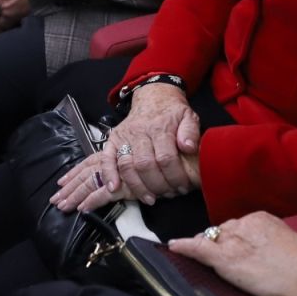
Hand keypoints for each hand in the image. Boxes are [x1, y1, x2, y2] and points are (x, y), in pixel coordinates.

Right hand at [50, 84, 201, 208]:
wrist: (154, 98)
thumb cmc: (172, 112)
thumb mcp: (188, 116)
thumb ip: (191, 132)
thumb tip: (189, 147)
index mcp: (160, 127)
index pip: (166, 157)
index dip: (174, 176)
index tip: (182, 187)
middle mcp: (139, 132)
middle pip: (145, 165)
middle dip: (158, 185)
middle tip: (168, 194)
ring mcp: (124, 136)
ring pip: (126, 166)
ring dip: (137, 186)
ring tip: (150, 198)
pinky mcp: (113, 140)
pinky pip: (106, 159)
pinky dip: (108, 175)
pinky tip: (114, 189)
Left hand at [168, 213, 296, 295]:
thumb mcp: (288, 244)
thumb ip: (270, 242)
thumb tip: (262, 250)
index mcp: (262, 218)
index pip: (238, 226)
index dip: (235, 240)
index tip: (238, 251)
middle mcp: (244, 224)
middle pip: (222, 231)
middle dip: (222, 244)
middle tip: (231, 263)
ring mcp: (232, 240)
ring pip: (210, 240)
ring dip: (207, 248)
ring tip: (205, 260)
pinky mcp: (224, 258)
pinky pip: (198, 249)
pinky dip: (183, 247)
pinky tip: (173, 247)